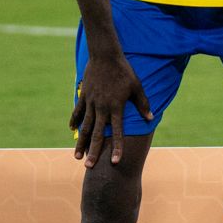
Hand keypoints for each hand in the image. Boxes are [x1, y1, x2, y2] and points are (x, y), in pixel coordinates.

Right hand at [70, 52, 152, 167]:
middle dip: (93, 151)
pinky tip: (72, 131)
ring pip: (84, 127)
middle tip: (89, 167)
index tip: (115, 162)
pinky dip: (74, 121)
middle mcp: (102, 108)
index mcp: (116, 107)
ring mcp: (91, 102)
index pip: (117, 132)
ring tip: (77, 156)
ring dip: (81, 142)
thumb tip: (150, 118)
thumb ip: (142, 104)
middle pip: (96, 134)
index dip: (116, 147)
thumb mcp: (137, 86)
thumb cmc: (124, 70)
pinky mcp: (84, 96)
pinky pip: (78, 112)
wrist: (105, 55)